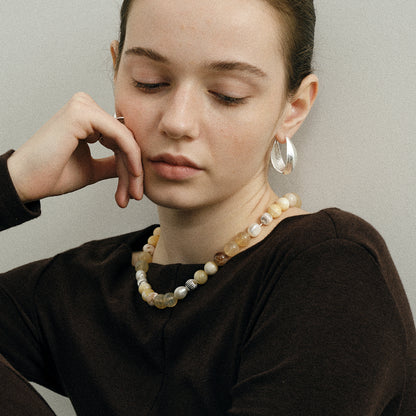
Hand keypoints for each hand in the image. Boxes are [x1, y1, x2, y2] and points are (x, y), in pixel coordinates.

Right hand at [7, 93, 141, 207]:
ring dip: (132, 169)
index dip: (131, 166)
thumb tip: (134, 165)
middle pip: (125, 139)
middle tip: (135, 196)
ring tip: (131, 194)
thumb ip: (112, 163)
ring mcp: (83, 107)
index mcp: (87, 117)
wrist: (26, 182)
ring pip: (126, 139)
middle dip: (133, 171)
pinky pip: (120, 135)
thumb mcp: (92, 169)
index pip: (121, 139)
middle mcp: (86, 106)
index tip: (134, 192)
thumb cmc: (53, 175)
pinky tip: (133, 175)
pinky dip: (130, 157)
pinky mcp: (82, 113)